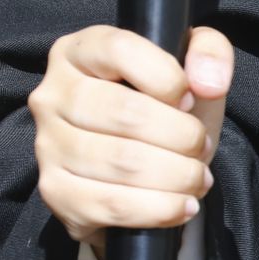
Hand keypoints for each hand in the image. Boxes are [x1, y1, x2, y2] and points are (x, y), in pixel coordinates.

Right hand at [28, 24, 232, 259]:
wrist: (145, 172)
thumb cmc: (165, 112)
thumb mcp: (192, 71)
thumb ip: (210, 52)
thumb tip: (209, 83)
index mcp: (79, 52)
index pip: (120, 51)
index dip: (168, 78)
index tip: (190, 101)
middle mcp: (53, 95)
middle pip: (126, 113)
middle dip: (182, 136)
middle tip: (200, 148)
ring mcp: (48, 145)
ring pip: (123, 162)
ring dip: (178, 175)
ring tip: (196, 178)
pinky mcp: (56, 192)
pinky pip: (113, 204)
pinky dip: (161, 209)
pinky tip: (182, 205)